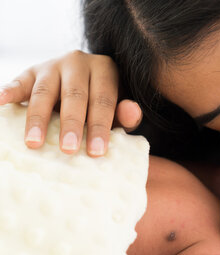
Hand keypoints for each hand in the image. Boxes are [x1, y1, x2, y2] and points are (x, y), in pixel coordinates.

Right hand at [0, 50, 141, 156]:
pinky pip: (20, 82)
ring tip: (34, 143)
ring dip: (38, 118)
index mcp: (105, 69)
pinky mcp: (31, 70)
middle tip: (68, 149)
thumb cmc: (104, 103)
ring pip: (45, 91)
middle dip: (71, 124)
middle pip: (74, 95)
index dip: (100, 127)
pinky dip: (10, 91)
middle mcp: (79, 62)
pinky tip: (1, 102)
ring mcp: (53, 65)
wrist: (84, 81)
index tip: (96, 152)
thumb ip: (126, 114)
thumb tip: (132, 111)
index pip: (103, 100)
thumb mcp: (120, 108)